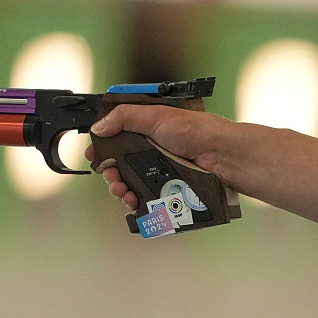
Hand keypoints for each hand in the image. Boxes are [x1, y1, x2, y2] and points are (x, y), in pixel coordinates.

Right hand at [87, 103, 231, 210]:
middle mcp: (152, 150)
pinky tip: (133, 201)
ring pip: (131, 184)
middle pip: (120, 165)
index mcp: (146, 130)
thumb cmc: (197, 131)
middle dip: (110, 172)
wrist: (223, 155)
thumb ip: (125, 118)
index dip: (103, 147)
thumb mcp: (156, 116)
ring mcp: (160, 171)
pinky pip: (147, 198)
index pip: (116, 138)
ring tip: (121, 190)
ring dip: (120, 189)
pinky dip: (136, 201)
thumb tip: (99, 127)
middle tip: (110, 175)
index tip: (94, 155)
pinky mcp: (169, 188)